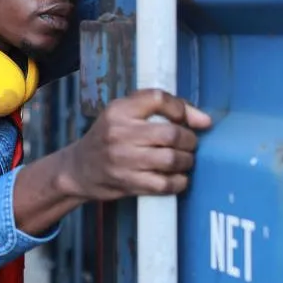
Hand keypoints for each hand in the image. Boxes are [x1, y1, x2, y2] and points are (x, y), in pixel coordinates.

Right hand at [59, 88, 213, 200]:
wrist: (78, 169)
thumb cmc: (108, 138)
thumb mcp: (124, 114)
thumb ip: (160, 108)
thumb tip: (204, 121)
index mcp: (118, 111)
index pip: (158, 98)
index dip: (181, 109)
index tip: (187, 120)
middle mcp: (119, 133)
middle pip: (171, 133)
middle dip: (189, 140)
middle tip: (188, 144)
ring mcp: (123, 160)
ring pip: (171, 159)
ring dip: (186, 161)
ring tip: (183, 160)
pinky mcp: (127, 182)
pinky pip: (165, 184)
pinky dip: (178, 181)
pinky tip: (176, 177)